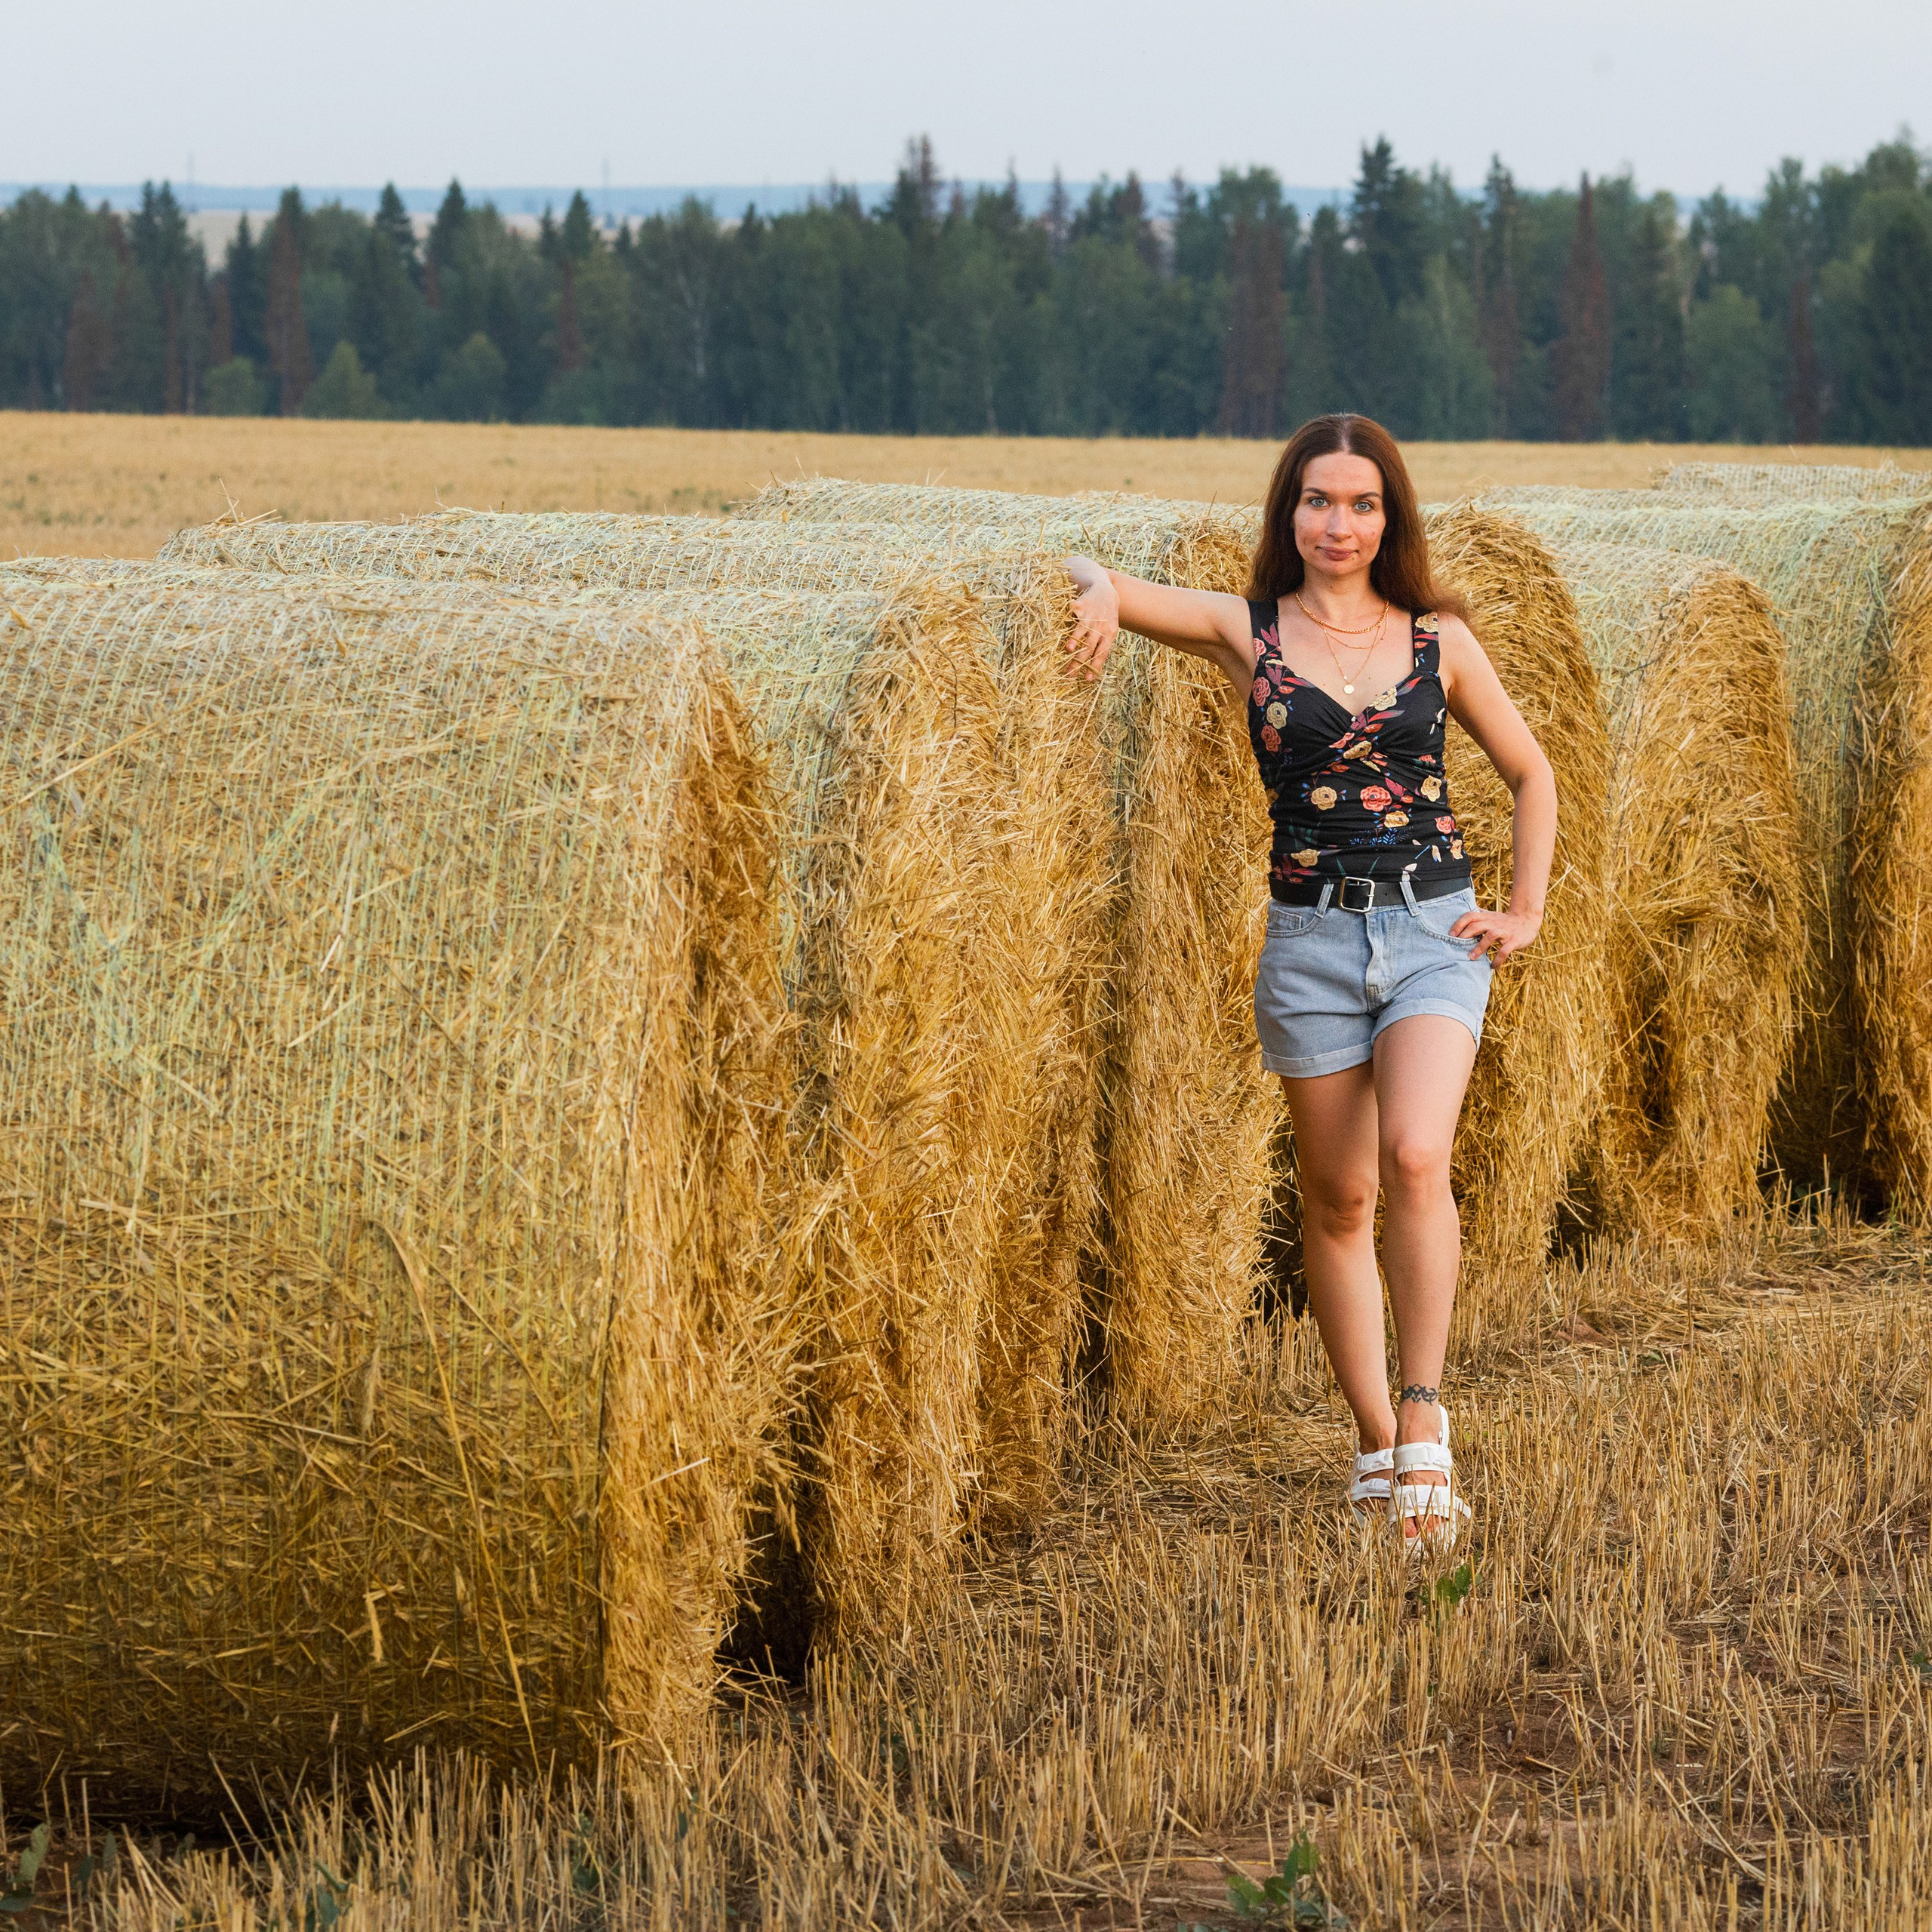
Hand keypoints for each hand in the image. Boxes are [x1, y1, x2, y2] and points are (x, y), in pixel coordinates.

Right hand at [1061, 558, 1118, 680]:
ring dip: (1075, 641)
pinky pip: (1072, 617)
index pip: (1102, 653)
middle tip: (1069, 673)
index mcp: (1109, 633)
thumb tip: (1093, 670)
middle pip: (1089, 646)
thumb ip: (1101, 645)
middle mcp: (1100, 625)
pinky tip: (1060, 632)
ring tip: (1068, 650)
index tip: (1086, 678)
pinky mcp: (1081, 606)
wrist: (1105, 589)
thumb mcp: (1110, 629)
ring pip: (1082, 631)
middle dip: (1079, 661)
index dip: (1094, 666)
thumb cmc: (1106, 614)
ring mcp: (1090, 615)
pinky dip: (1066, 625)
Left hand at [1450, 904, 1541, 964]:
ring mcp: (1504, 931)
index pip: (1469, 916)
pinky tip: (1492, 966)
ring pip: (1490, 936)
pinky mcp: (1513, 941)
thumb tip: (1458, 916)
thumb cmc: (1504, 921)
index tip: (1450, 935)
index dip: (1459, 924)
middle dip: (1465, 936)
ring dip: (1479, 947)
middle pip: (1476, 926)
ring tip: (1470, 957)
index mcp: (1486, 917)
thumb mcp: (1490, 915)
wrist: (1527, 920)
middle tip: (1455, 946)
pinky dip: (1497, 960)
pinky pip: (1504, 951)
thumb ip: (1477, 916)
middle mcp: (1494, 922)